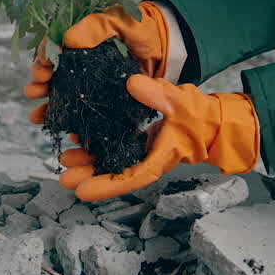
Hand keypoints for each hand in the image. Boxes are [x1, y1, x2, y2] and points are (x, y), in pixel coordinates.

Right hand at [23, 1, 170, 124]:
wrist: (170, 47)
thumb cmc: (143, 28)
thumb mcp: (119, 19)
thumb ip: (95, 26)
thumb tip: (66, 41)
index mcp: (81, 43)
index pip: (54, 50)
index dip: (43, 59)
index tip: (42, 69)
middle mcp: (82, 65)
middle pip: (53, 77)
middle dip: (39, 86)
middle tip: (34, 93)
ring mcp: (93, 86)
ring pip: (64, 98)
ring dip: (47, 108)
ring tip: (37, 116)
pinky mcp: (106, 103)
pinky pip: (85, 115)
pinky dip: (72, 124)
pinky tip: (63, 131)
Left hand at [58, 74, 260, 200]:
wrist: (210, 120)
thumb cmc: (199, 115)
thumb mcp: (180, 102)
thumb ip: (157, 94)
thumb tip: (131, 83)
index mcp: (159, 159)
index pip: (131, 177)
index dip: (105, 186)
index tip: (81, 192)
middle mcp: (146, 160)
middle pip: (114, 174)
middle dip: (89, 178)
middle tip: (63, 178)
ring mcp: (141, 152)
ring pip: (111, 162)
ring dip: (89, 162)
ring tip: (64, 158)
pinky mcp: (138, 142)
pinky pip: (114, 148)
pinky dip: (97, 147)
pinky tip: (79, 140)